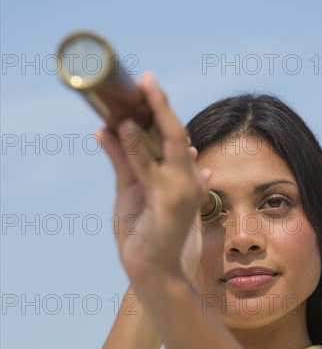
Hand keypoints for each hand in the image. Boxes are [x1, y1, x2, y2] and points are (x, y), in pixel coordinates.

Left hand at [97, 71, 211, 286]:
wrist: (153, 269)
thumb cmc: (142, 232)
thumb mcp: (130, 188)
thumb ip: (122, 158)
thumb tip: (104, 129)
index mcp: (183, 175)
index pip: (174, 136)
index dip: (160, 111)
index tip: (145, 88)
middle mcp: (189, 179)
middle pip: (177, 133)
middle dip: (160, 104)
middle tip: (146, 79)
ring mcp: (184, 189)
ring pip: (170, 143)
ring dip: (152, 115)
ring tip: (136, 92)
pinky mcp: (170, 201)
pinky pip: (150, 167)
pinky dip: (136, 147)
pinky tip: (122, 129)